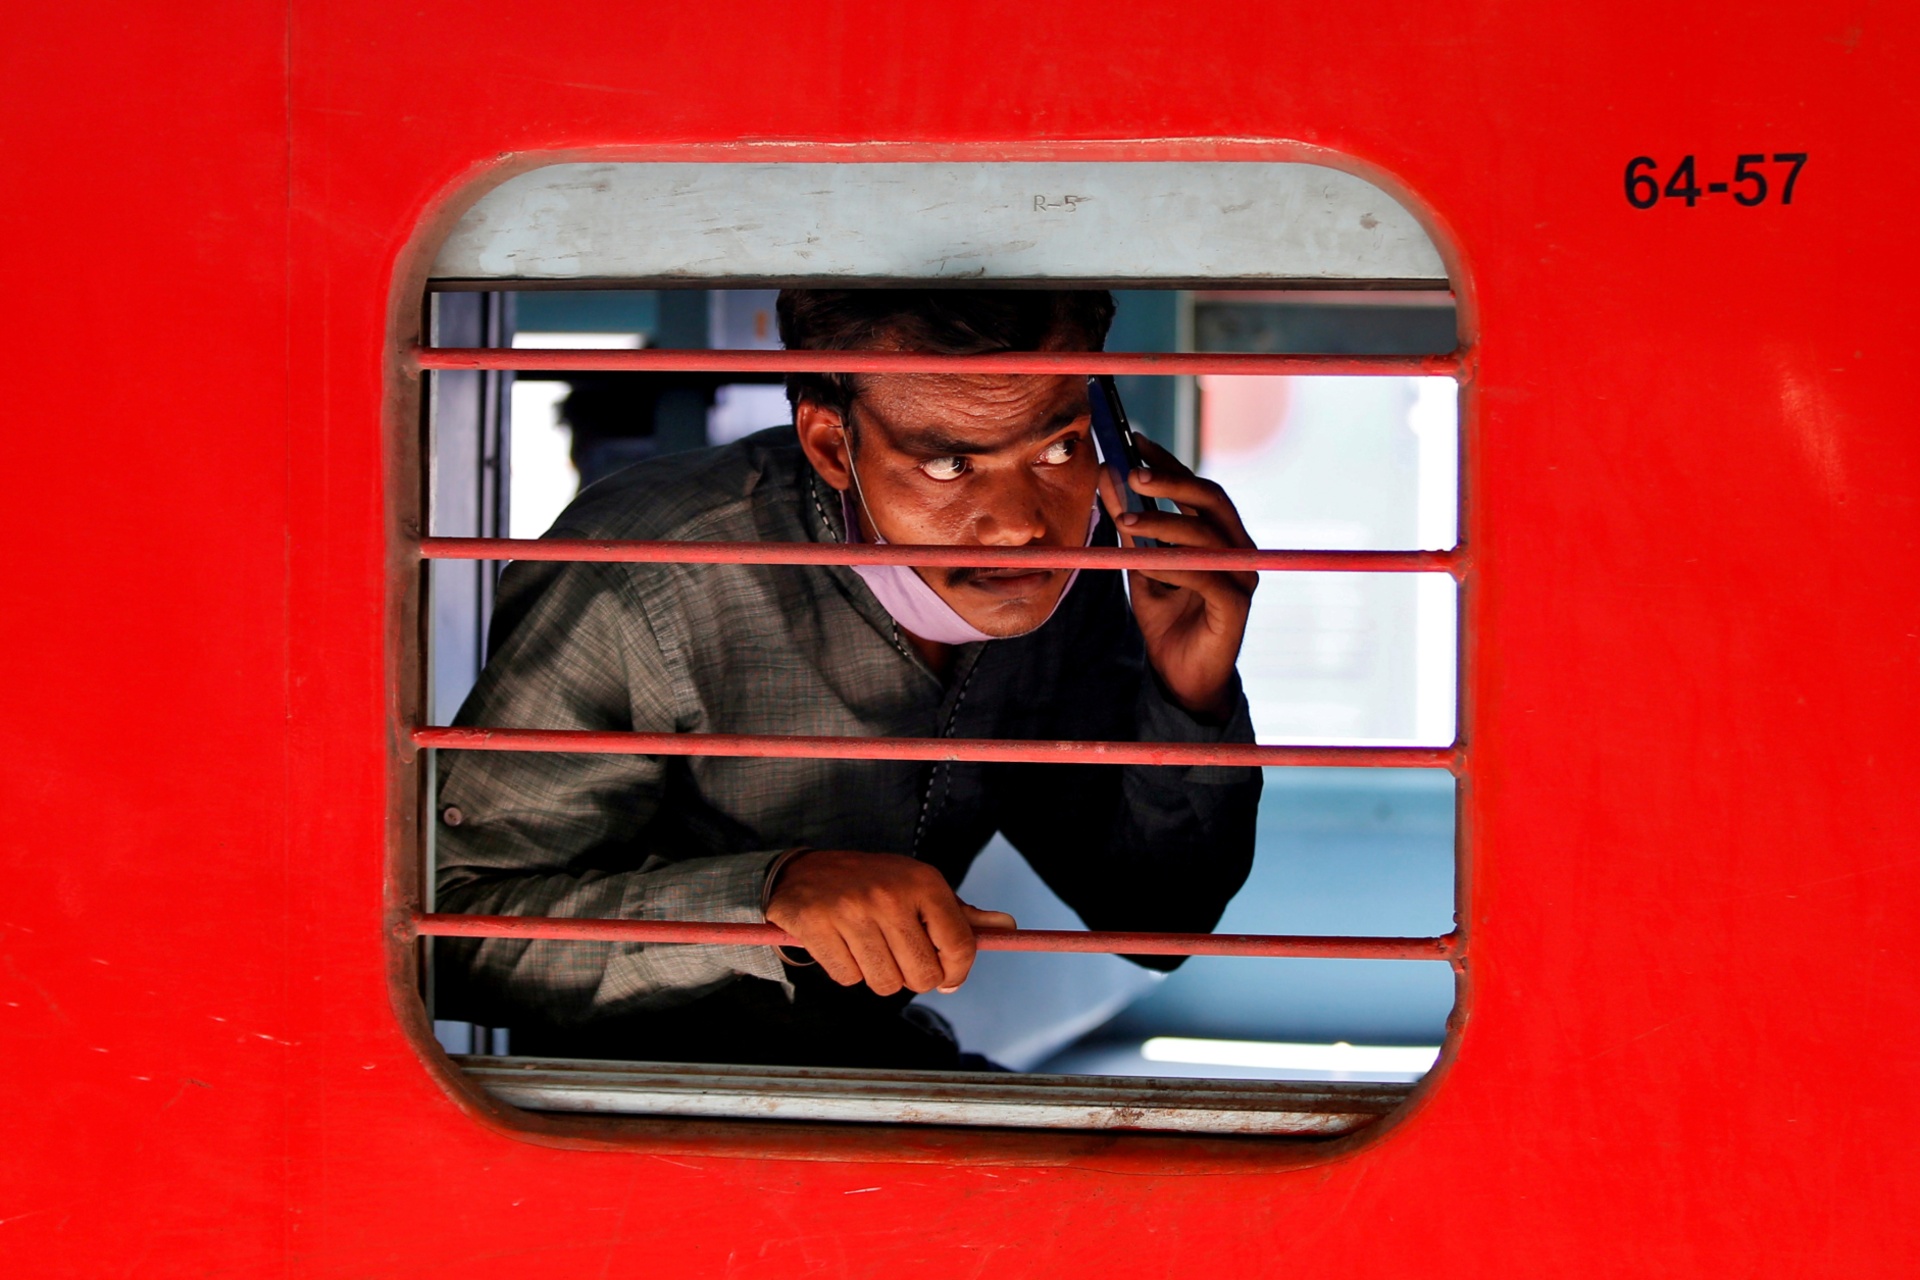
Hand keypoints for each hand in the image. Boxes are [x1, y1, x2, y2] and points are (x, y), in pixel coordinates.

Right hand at [764, 850, 1016, 995]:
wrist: (807, 871)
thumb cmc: (875, 884)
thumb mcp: (920, 888)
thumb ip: (962, 915)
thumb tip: (1008, 928)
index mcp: (923, 882)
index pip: (960, 946)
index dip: (957, 973)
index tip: (948, 978)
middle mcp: (889, 895)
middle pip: (922, 975)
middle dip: (914, 977)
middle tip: (900, 958)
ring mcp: (851, 910)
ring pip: (884, 983)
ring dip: (879, 975)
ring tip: (869, 948)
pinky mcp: (815, 925)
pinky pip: (847, 978)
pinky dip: (847, 971)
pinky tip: (843, 946)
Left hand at [1097, 436, 1257, 721]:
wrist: (1181, 677)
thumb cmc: (1166, 618)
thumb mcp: (1142, 566)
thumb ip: (1132, 527)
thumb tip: (1108, 478)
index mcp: (1218, 534)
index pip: (1196, 487)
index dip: (1167, 462)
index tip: (1133, 440)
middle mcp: (1237, 547)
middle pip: (1209, 499)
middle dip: (1169, 480)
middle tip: (1130, 471)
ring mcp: (1242, 575)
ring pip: (1205, 534)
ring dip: (1161, 521)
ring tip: (1123, 519)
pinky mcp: (1236, 606)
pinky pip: (1203, 575)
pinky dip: (1171, 563)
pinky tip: (1140, 560)